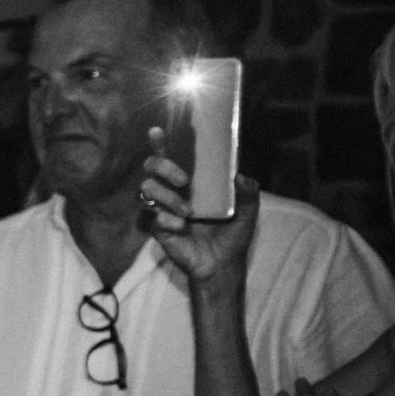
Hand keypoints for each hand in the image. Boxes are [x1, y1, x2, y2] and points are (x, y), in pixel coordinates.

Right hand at [140, 127, 257, 288]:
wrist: (222, 264)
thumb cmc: (232, 235)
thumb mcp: (248, 211)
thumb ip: (248, 192)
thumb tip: (241, 175)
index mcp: (193, 182)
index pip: (172, 156)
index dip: (161, 143)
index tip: (158, 132)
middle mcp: (173, 191)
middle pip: (151, 167)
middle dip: (163, 167)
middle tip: (184, 180)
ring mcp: (161, 209)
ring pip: (146, 189)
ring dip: (167, 198)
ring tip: (188, 213)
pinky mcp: (156, 228)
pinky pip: (148, 216)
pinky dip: (164, 220)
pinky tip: (180, 228)